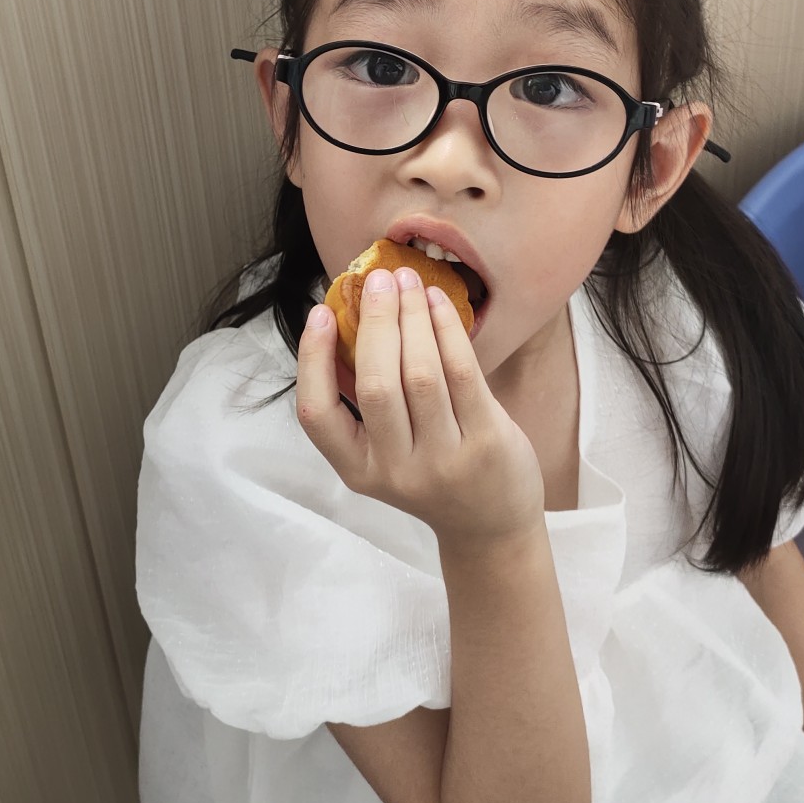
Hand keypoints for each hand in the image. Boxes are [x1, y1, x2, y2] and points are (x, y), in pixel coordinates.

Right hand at [297, 266, 544, 546]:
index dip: (313, 360)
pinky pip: (462, 374)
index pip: (317, 415)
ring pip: (421, 374)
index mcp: (358, 469)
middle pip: (376, 385)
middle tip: (378, 279)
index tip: (319, 311)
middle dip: (376, 322)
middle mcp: (396, 469)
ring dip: (413, 317)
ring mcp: (444, 459)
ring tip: (409, 280)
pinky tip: (439, 302)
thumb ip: (365, 401)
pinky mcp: (486, 442)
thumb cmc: (433, 472)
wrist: (490, 523)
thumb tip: (351, 317)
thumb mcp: (386, 452)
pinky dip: (447, 330)